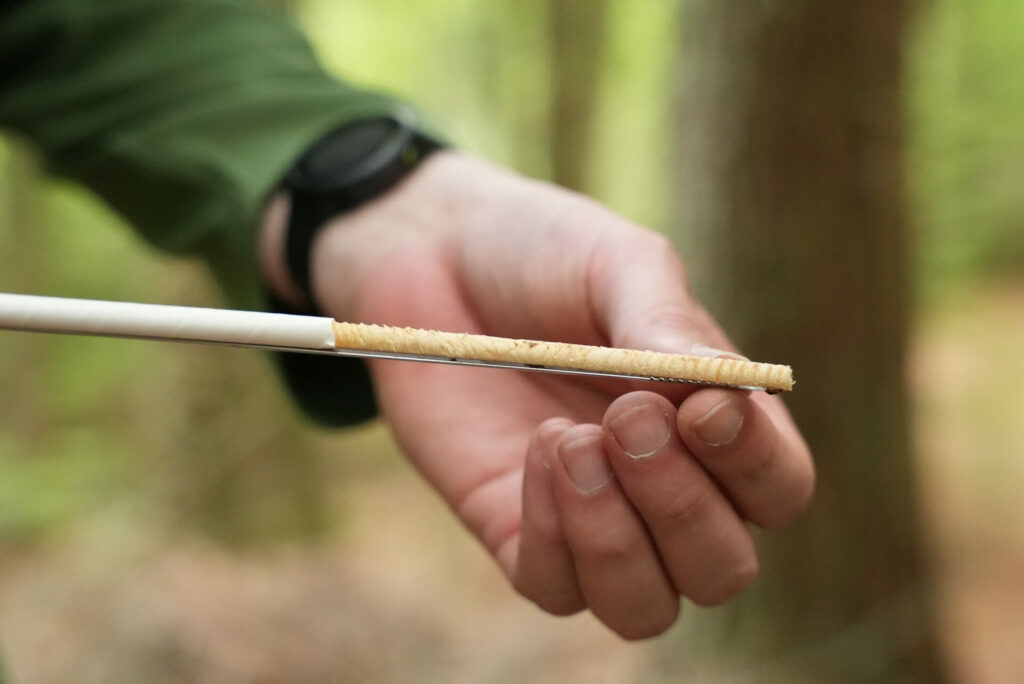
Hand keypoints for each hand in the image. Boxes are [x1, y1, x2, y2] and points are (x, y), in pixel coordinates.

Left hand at [262, 151, 813, 638]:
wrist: (434, 256)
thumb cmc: (543, 253)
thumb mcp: (617, 266)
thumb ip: (668, 327)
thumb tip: (724, 395)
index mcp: (714, 422)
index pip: (777, 488)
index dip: (755, 465)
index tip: (704, 410)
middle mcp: (664, 487)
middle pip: (720, 568)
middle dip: (680, 506)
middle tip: (625, 417)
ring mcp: (593, 519)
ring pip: (645, 606)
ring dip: (618, 540)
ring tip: (571, 440)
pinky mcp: (518, 532)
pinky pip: (556, 587)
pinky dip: (555, 536)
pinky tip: (538, 452)